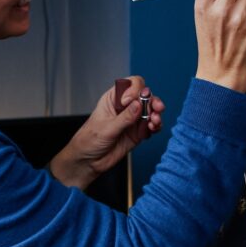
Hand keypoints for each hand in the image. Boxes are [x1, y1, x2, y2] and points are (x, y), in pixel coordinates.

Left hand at [49, 76, 165, 189]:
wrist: (89, 161)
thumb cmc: (89, 141)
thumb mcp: (106, 128)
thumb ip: (124, 117)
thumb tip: (139, 104)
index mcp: (113, 99)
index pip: (130, 84)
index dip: (135, 89)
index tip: (130, 101)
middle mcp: (125, 107)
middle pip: (144, 96)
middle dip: (152, 100)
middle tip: (156, 108)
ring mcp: (132, 119)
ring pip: (150, 110)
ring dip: (156, 114)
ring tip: (155, 121)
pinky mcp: (138, 132)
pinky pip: (151, 125)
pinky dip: (156, 126)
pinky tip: (154, 128)